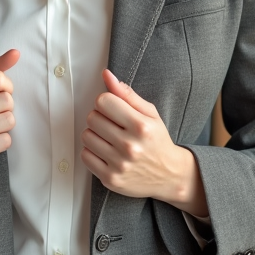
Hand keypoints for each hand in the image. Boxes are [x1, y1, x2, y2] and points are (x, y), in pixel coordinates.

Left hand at [80, 69, 208, 216]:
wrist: (169, 175)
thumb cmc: (158, 141)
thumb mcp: (150, 114)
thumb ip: (127, 94)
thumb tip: (106, 75)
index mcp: (141, 126)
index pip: (103, 101)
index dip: (106, 102)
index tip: (113, 108)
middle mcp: (130, 146)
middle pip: (92, 117)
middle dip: (100, 117)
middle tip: (112, 124)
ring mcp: (119, 164)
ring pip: (86, 136)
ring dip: (94, 134)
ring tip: (108, 137)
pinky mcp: (110, 178)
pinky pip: (85, 156)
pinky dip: (92, 151)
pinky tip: (105, 151)